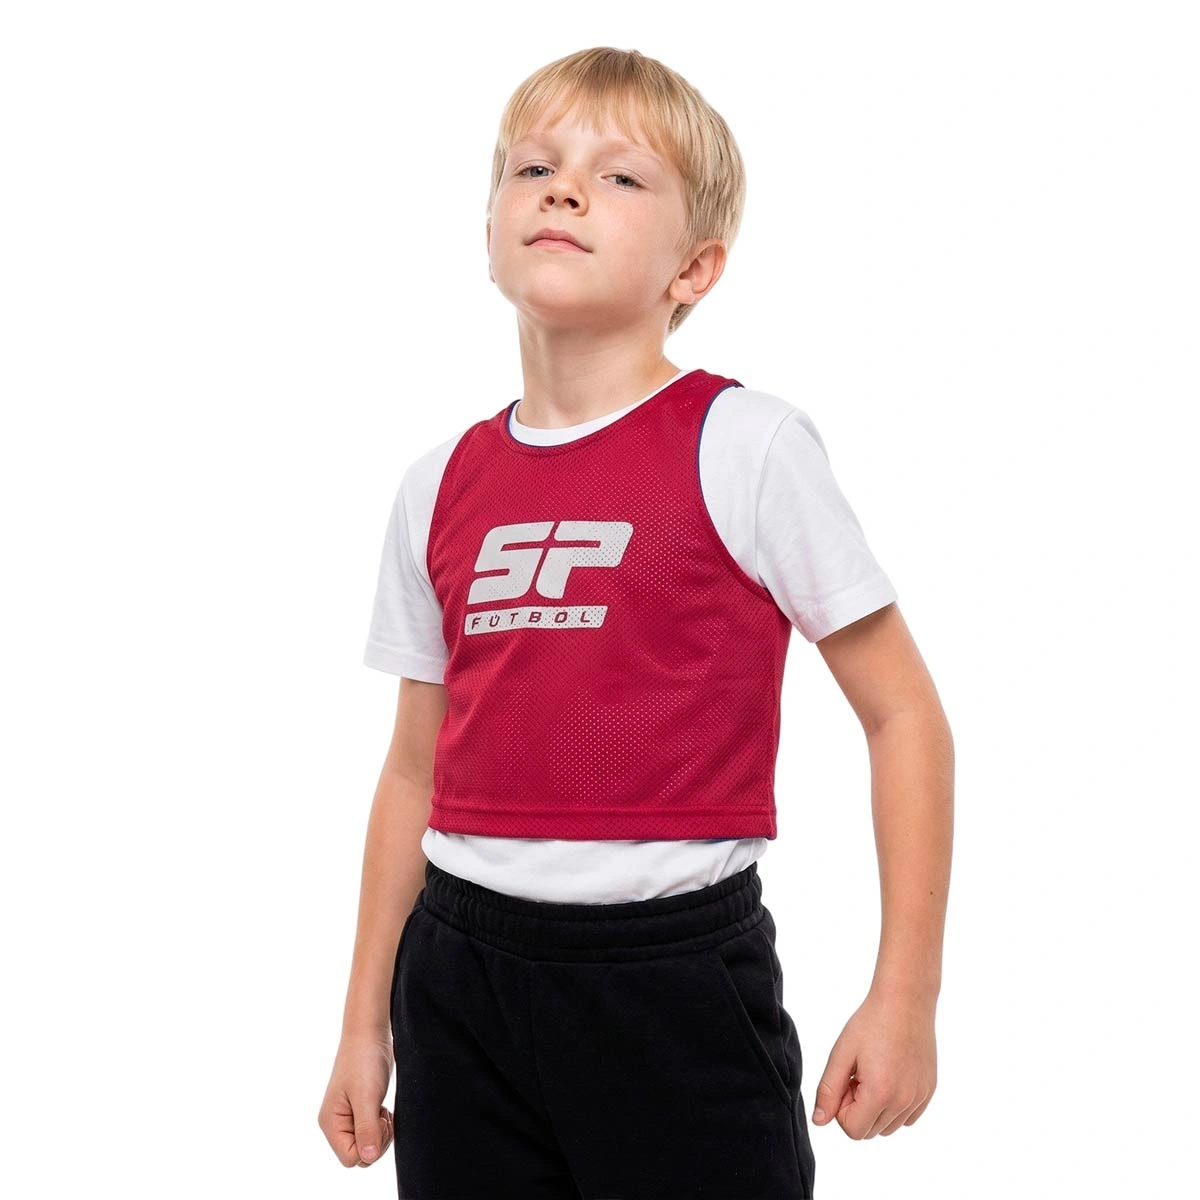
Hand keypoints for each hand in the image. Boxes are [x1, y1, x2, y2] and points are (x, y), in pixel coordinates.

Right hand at [318, 1031, 395, 1166]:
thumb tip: (369, 1158)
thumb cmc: (364, 1061)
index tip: (378, 1119)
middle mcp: (336, 1124)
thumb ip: (366, 1128)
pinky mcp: (360, 1111)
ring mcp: (348, 1118)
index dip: (370, 1146)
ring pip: (367, 1145)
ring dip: (381, 1132)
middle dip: (377, 1140)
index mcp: (330, 1123)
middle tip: (383, 1114)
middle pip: (359, 1155)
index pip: (350, 1158)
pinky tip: (382, 1108)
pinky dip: (381, 1125)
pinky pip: (371, 1133)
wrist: (370, 1033)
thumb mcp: (367, 1096)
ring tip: (382, 1109)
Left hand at [810, 988, 936, 1138]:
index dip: (842, 1108)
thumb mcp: (841, 1054)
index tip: (847, 1080)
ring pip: (889, 1127)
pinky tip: (890, 1075)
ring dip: (876, 1108)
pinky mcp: (929, 1091)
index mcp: (880, 1093)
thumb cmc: (870, 1023)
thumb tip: (820, 1121)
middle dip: (858, 1108)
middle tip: (859, 1074)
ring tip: (874, 1073)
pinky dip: (895, 1106)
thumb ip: (828, 1090)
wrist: (905, 1001)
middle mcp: (904, 1101)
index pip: (853, 1130)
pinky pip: (907, 1117)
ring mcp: (920, 1097)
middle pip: (870, 1131)